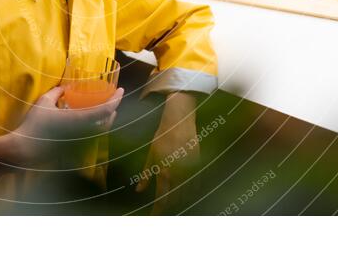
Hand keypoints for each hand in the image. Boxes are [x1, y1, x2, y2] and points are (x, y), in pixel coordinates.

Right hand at [9, 85, 123, 167]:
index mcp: (79, 120)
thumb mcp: (44, 102)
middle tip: (113, 99)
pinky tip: (89, 123)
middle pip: (108, 123)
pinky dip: (95, 129)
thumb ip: (56, 92)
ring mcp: (80, 143)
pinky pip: (91, 138)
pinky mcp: (74, 150)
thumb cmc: (34, 125)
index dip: (116, 99)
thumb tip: (64, 88)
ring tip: (105, 110)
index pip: (106, 110)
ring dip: (106, 120)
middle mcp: (84, 133)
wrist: (24, 151)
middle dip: (113, 110)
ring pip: (101, 132)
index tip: (121, 89)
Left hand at [136, 92, 198, 214]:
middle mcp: (178, 175)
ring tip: (175, 205)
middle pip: (175, 199)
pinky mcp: (198, 165)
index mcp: (164, 172)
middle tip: (164, 211)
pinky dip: (192, 191)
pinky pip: (197, 184)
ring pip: (187, 193)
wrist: (180, 122)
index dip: (158, 210)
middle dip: (169, 207)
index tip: (154, 217)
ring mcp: (190, 170)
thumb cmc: (162, 136)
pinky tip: (188, 194)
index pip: (162, 198)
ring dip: (180, 201)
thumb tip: (139, 190)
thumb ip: (146, 174)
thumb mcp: (151, 155)